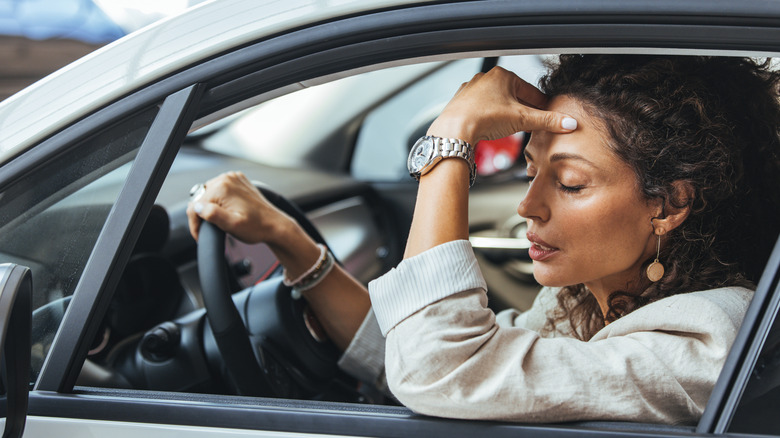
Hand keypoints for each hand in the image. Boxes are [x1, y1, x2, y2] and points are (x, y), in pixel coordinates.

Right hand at [186, 171, 291, 243]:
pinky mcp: (239, 181)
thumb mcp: (232, 225)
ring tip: (223, 220)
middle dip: (203, 214)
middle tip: (214, 228)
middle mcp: (227, 178)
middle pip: (201, 198)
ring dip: (211, 207)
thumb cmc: (257, 227)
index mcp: (222, 187)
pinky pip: (221, 190)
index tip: (201, 234)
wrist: (276, 225)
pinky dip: (220, 201)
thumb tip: (198, 208)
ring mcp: (234, 178)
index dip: (195, 223)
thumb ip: (212, 215)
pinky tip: (229, 210)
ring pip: (209, 194)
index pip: (195, 205)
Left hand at [427, 66, 576, 143]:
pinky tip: (493, 125)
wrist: (454, 129)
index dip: (542, 105)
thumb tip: (568, 123)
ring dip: (507, 112)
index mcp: (503, 75)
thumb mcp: (522, 120)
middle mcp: (486, 78)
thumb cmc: (483, 118)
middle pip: (514, 96)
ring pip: (497, 101)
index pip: (531, 91)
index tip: (549, 114)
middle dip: (524, 109)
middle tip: (533, 123)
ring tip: (513, 126)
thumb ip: (547, 121)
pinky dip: (490, 115)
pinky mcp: (462, 102)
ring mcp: (472, 89)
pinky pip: (482, 107)